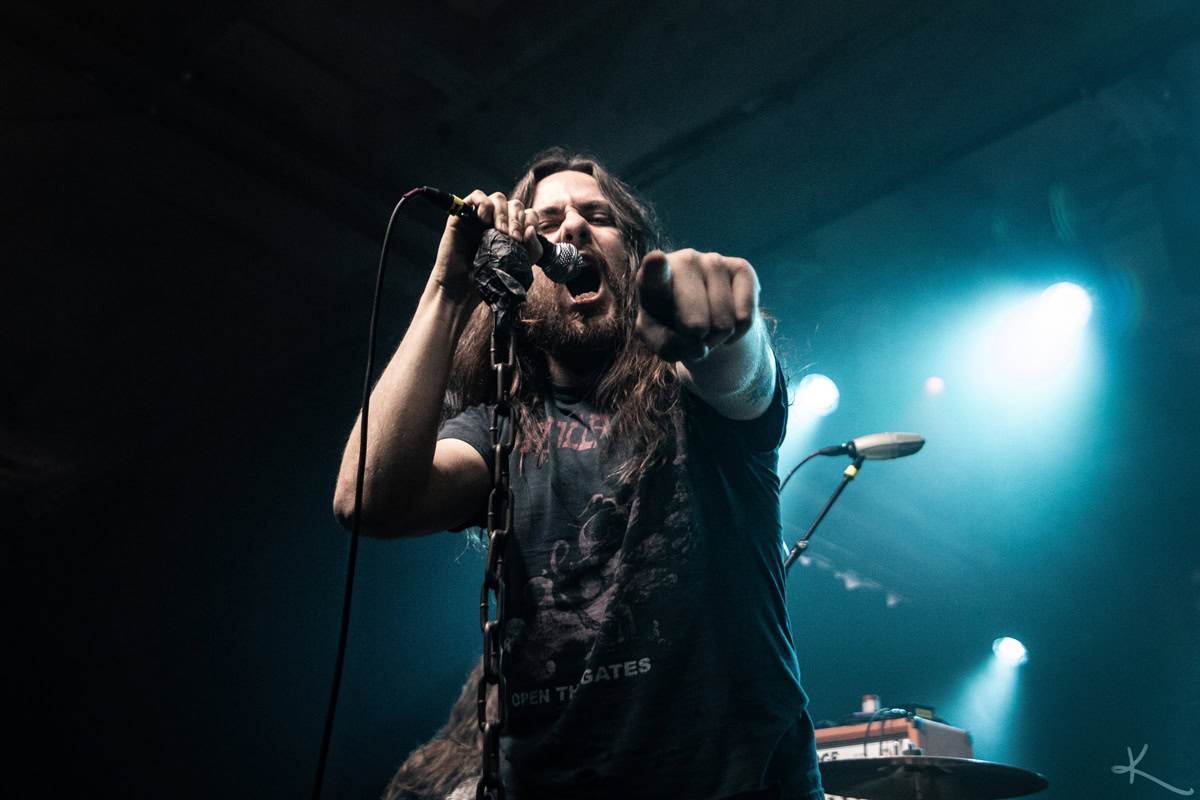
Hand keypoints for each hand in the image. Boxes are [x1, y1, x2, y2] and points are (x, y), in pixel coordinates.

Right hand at [430, 190, 543, 301]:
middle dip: (517, 220)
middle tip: (512, 238)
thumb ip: (532, 249)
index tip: (524, 240)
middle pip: (515, 204)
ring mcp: (480, 216)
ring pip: (498, 198)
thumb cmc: (488, 279)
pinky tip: (484, 220)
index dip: (530, 222)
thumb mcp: (518, 265)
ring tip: (500, 231)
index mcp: (512, 230)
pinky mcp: (462, 215)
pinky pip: (476, 195)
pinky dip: (484, 203)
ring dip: (503, 213)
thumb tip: (531, 229)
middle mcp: (497, 221)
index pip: (528, 214)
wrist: (462, 289)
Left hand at [635, 249, 759, 361]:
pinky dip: (737, 333)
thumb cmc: (672, 326)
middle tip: (691, 333)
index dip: (655, 267)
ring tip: (707, 325)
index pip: (654, 272)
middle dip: (696, 342)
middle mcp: (683, 261)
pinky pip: (744, 318)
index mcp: (652, 279)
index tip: (655, 260)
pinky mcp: (741, 268)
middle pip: (695, 325)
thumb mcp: (660, 341)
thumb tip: (700, 347)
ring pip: (723, 324)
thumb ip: (668, 347)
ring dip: (717, 338)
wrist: (702, 317)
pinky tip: (727, 319)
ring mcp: (714, 261)